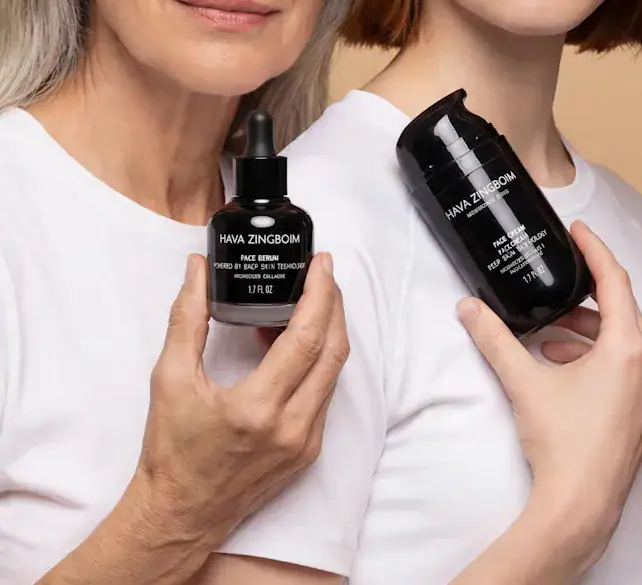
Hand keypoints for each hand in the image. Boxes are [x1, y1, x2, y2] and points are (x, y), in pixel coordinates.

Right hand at [131, 252, 348, 548]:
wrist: (179, 515)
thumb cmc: (171, 451)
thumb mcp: (170, 380)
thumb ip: (187, 318)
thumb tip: (197, 270)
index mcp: (258, 409)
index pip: (307, 338)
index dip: (320, 294)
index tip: (322, 263)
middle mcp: (292, 427)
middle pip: (334, 350)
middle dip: (333, 304)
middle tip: (321, 273)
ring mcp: (306, 441)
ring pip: (334, 371)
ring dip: (327, 331)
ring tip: (306, 300)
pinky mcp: (309, 450)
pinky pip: (325, 393)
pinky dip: (317, 360)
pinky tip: (295, 342)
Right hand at [457, 221, 641, 568]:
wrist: (580, 507)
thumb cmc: (563, 445)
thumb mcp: (524, 381)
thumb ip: (494, 338)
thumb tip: (469, 310)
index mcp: (627, 348)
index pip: (614, 280)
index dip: (594, 249)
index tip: (578, 231)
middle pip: (622, 306)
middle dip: (589, 289)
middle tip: (565, 272)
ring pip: (624, 337)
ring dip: (590, 325)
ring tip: (553, 325)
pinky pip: (626, 362)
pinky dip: (598, 352)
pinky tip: (562, 360)